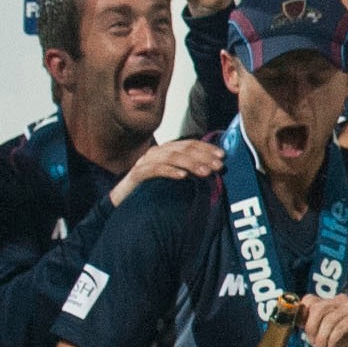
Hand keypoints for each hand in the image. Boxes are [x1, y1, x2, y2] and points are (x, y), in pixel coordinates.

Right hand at [107, 138, 224, 206]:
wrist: (125, 202)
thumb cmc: (154, 191)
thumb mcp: (175, 180)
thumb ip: (190, 172)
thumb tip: (214, 170)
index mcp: (167, 151)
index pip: (189, 144)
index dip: (206, 148)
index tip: (222, 155)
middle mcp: (156, 153)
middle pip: (182, 148)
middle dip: (203, 156)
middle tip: (219, 166)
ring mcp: (145, 162)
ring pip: (170, 157)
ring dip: (190, 163)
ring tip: (206, 172)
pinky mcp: (137, 174)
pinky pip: (154, 170)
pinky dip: (169, 171)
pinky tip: (183, 176)